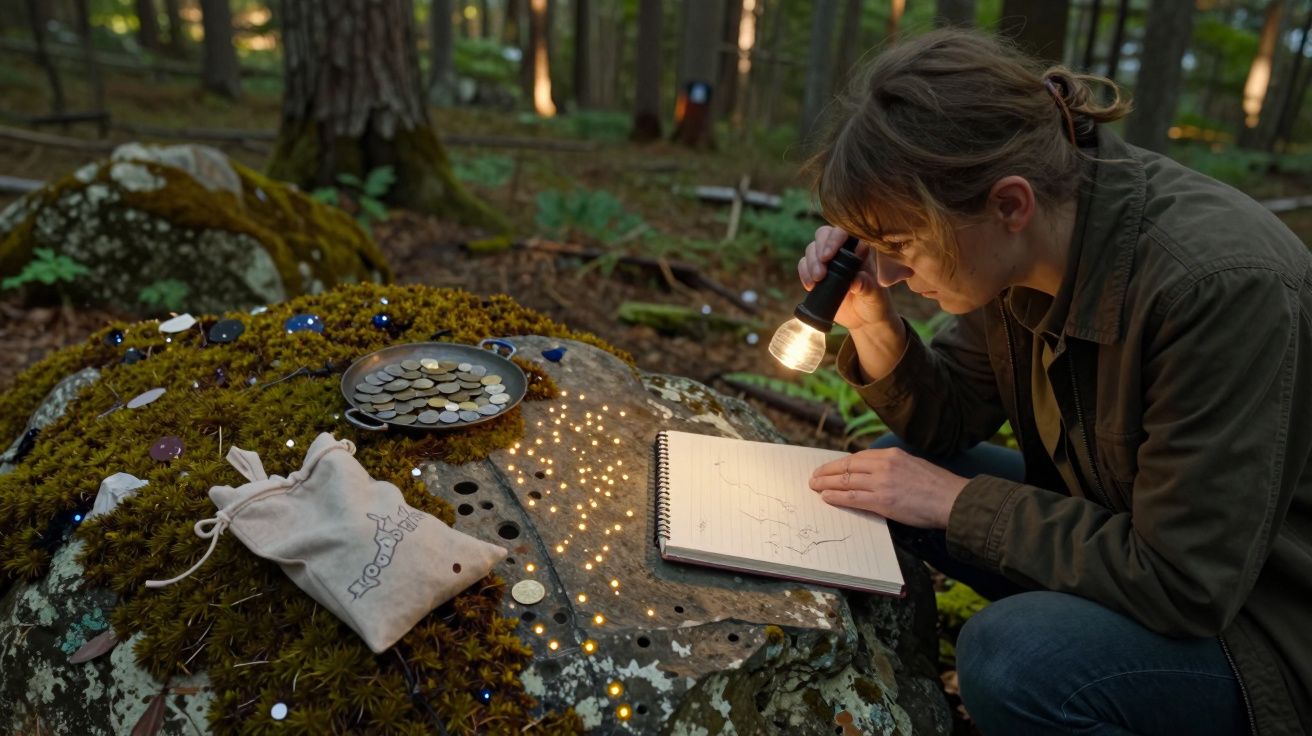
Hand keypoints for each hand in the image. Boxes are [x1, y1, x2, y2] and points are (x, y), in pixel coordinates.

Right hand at [797, 225, 899, 333]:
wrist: (863, 319)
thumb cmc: (875, 303)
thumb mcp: (874, 296)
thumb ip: (867, 287)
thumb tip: (856, 281)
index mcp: (860, 248)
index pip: (845, 232)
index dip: (834, 239)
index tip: (829, 256)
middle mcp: (843, 250)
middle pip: (824, 235)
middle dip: (819, 250)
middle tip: (820, 271)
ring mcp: (828, 260)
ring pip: (812, 248)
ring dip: (811, 262)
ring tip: (817, 280)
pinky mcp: (816, 272)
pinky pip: (804, 265)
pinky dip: (804, 273)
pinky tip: (810, 286)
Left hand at [808, 448, 969, 528]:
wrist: (952, 500)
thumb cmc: (937, 486)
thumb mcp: (913, 465)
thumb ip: (893, 466)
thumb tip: (874, 473)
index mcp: (892, 454)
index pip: (858, 457)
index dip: (841, 463)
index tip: (831, 467)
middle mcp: (884, 465)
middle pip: (847, 466)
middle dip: (828, 472)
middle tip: (814, 476)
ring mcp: (882, 483)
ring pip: (845, 481)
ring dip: (826, 484)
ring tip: (814, 486)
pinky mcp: (882, 501)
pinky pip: (852, 498)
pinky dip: (836, 497)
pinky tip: (826, 497)